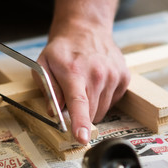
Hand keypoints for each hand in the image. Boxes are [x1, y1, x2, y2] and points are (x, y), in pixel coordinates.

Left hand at [34, 26, 129, 143]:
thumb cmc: (63, 49)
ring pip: (102, 111)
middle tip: (72, 97)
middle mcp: (98, 75)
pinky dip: (103, 99)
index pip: (79, 103)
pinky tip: (96, 83)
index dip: (80, 123)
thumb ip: (48, 89)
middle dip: (80, 115)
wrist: (86, 29)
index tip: (83, 138)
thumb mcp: (44, 65)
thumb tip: (54, 112)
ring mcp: (113, 76)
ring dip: (92, 107)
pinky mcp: (124, 77)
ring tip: (84, 86)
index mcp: (75, 73)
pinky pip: (112, 102)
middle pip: (92, 113)